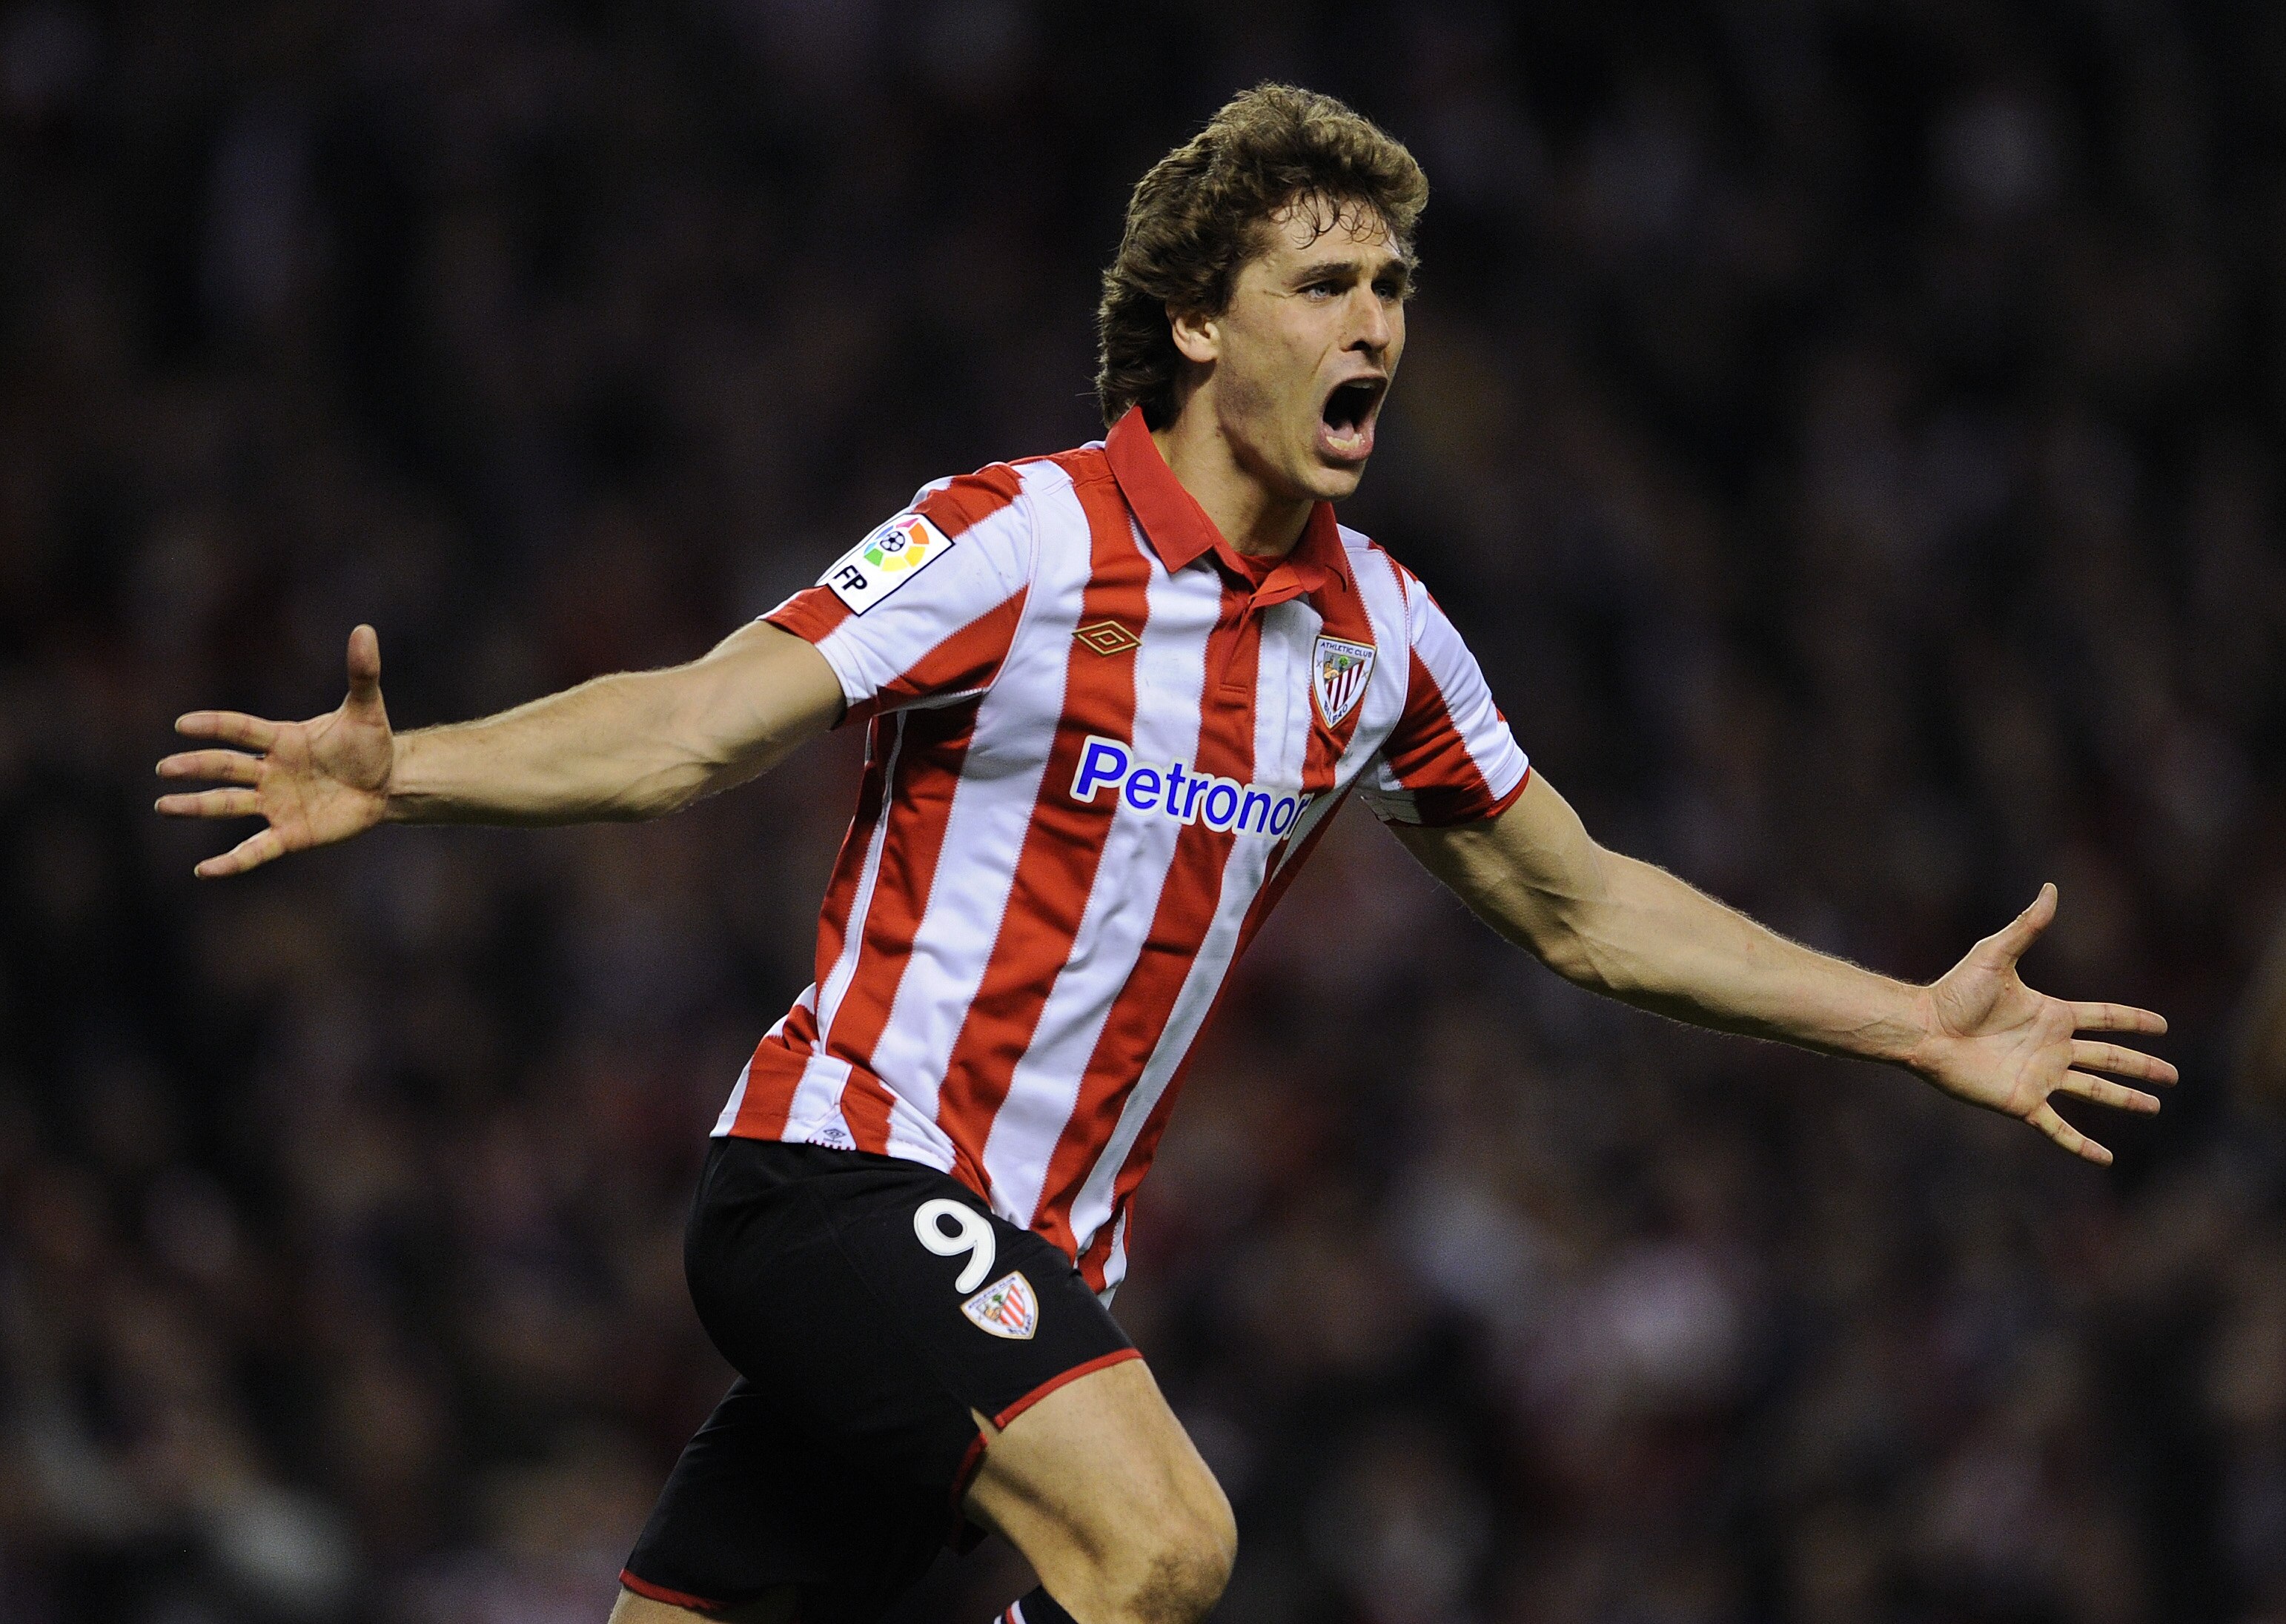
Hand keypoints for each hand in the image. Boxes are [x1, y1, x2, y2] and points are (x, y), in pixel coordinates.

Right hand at [156, 625, 394, 877]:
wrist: (389, 784)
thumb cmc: (371, 745)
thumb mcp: (367, 709)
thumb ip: (362, 672)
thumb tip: (364, 629)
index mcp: (283, 740)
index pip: (242, 730)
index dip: (215, 726)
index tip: (183, 725)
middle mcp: (271, 771)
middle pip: (226, 768)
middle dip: (195, 767)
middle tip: (165, 768)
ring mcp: (277, 803)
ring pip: (228, 804)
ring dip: (196, 806)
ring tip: (163, 806)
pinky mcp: (290, 834)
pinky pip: (255, 850)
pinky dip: (231, 861)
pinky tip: (204, 870)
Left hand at [1910, 883, 2174, 1163]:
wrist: (1923, 1028)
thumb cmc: (1953, 991)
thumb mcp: (1995, 955)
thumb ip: (2026, 927)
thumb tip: (2050, 889)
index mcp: (2051, 1014)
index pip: (2105, 1018)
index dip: (2134, 1021)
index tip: (2163, 1026)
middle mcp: (2051, 1047)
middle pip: (2109, 1058)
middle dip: (2141, 1066)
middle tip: (2172, 1075)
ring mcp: (2039, 1076)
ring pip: (2094, 1092)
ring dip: (2125, 1100)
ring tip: (2154, 1107)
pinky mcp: (2022, 1101)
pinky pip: (2058, 1128)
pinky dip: (2081, 1145)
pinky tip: (2105, 1158)